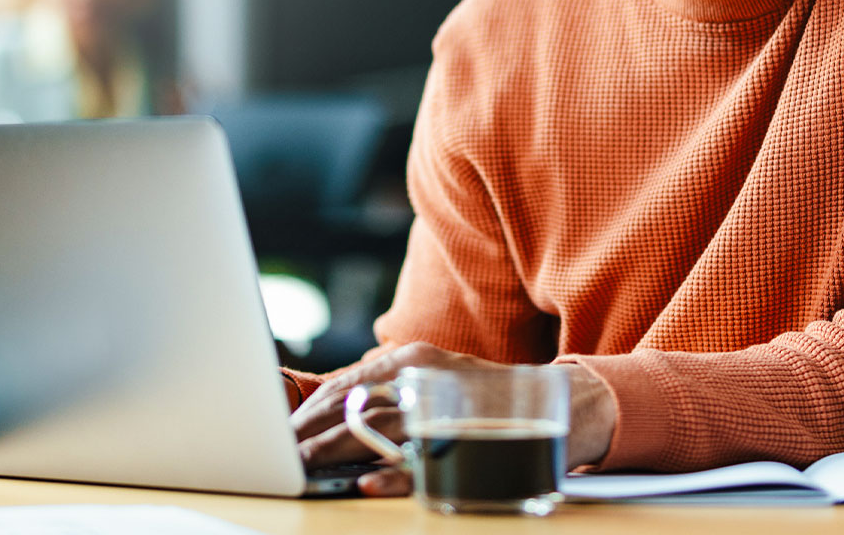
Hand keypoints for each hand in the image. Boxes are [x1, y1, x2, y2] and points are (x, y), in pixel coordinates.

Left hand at [289, 342, 616, 496]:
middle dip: (311, 433)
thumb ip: (391, 389)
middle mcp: (425, 379)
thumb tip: (336, 412)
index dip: (309, 409)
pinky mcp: (468, 444)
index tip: (283, 432)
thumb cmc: (484, 396)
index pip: (346, 383)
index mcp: (412, 360)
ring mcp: (446, 411)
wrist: (562, 401)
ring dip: (335, 452)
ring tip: (303, 468)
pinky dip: (392, 475)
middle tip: (281, 456)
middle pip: (353, 405)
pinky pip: (423, 464)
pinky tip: (366, 483)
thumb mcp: (433, 379)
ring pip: (378, 431)